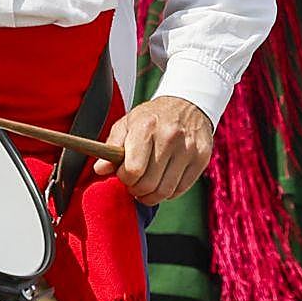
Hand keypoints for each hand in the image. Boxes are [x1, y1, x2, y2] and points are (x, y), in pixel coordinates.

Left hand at [89, 94, 212, 203]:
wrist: (188, 104)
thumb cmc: (153, 117)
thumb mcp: (128, 123)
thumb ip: (111, 146)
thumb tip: (100, 169)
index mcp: (147, 126)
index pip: (133, 170)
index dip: (124, 178)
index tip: (124, 174)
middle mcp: (170, 136)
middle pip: (148, 184)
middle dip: (136, 189)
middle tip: (135, 183)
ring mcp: (189, 148)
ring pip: (165, 191)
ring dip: (151, 196)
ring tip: (147, 187)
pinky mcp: (202, 158)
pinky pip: (180, 190)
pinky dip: (168, 193)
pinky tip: (163, 182)